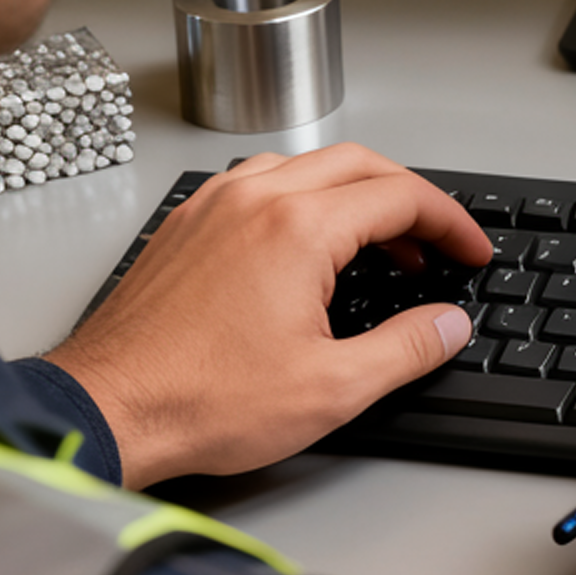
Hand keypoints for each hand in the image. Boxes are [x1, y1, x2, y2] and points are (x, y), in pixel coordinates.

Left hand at [46, 145, 489, 488]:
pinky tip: (309, 241)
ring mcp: (215, 206)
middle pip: (361, 164)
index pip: (402, 197)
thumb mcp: (330, 388)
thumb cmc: (198, 401)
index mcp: (299, 228)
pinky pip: (261, 182)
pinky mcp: (187, 225)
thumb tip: (448, 325)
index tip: (470, 251)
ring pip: (308, 165)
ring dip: (357, 192)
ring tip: (380, 243)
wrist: (105, 410)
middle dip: (412, 198)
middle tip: (438, 242)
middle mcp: (257, 199)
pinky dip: (305, 196)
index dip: (450, 224)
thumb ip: (405, 349)